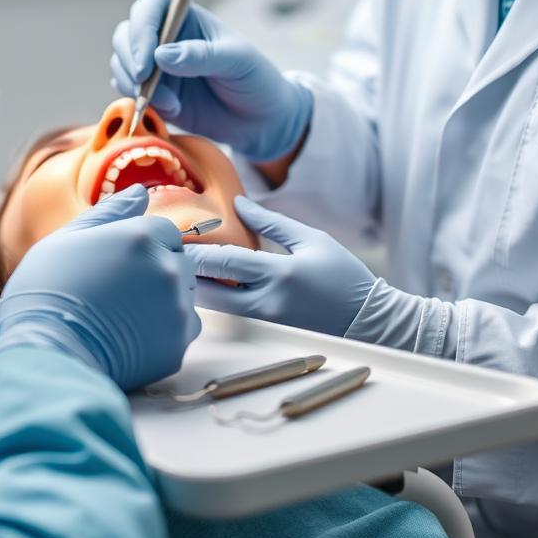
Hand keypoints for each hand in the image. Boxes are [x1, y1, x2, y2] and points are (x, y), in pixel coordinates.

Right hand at [0, 186, 200, 389]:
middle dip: (158, 270)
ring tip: (125, 314)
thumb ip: (110, 212)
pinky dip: (167, 331)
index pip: (165, 230)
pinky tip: (134, 335)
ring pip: (184, 293)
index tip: (123, 263)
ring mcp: (175, 307)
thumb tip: (139, 192)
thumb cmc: (45, 295)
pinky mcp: (177, 344)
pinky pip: (186, 328)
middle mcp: (165, 267)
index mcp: (140, 236)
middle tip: (121, 290)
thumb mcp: (67, 239)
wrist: (44, 355)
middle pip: (179, 260)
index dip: (144, 245)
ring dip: (165, 299)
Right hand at [110, 0, 312, 161]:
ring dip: (134, 84)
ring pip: (121, 64)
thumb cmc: (255, 80)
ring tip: (171, 103)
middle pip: (126, 34)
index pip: (151, 6)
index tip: (146, 59)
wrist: (260, 120)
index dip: (141, 27)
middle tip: (143, 81)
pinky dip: (139, 102)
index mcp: (187, 18)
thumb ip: (201, 56)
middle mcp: (166, 38)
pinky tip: (172, 110)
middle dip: (128, 58)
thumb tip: (161, 55)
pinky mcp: (153, 94)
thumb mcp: (237, 62)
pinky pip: (128, 93)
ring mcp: (156, 67)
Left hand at [185, 197, 373, 335]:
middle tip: (168, 256)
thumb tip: (239, 203)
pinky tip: (206, 286)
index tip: (175, 237)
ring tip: (182, 268)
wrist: (369, 322)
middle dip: (188, 274)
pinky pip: (233, 316)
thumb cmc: (343, 276)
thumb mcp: (311, 239)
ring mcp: (267, 322)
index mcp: (281, 274)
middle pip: (212, 292)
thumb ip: (271, 222)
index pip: (226, 261)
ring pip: (218, 308)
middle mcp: (269, 302)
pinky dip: (217, 301)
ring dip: (199, 289)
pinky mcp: (269, 333)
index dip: (197, 250)